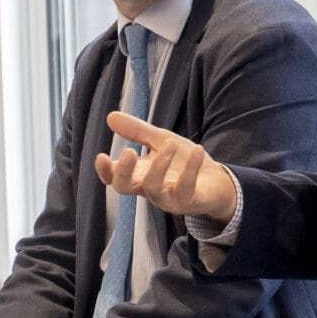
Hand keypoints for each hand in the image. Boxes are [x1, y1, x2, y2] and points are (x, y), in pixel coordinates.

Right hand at [97, 111, 236, 221]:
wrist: (214, 180)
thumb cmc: (182, 163)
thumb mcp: (160, 140)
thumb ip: (137, 131)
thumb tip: (110, 116)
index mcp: (138, 175)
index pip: (114, 178)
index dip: (105, 170)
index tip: (101, 156)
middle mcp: (147, 189)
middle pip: (124, 188)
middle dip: (124, 172)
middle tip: (129, 151)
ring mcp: (166, 198)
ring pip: (153, 188)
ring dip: (159, 165)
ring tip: (169, 143)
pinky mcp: (186, 201)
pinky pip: (185, 187)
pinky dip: (191, 168)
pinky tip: (197, 150)